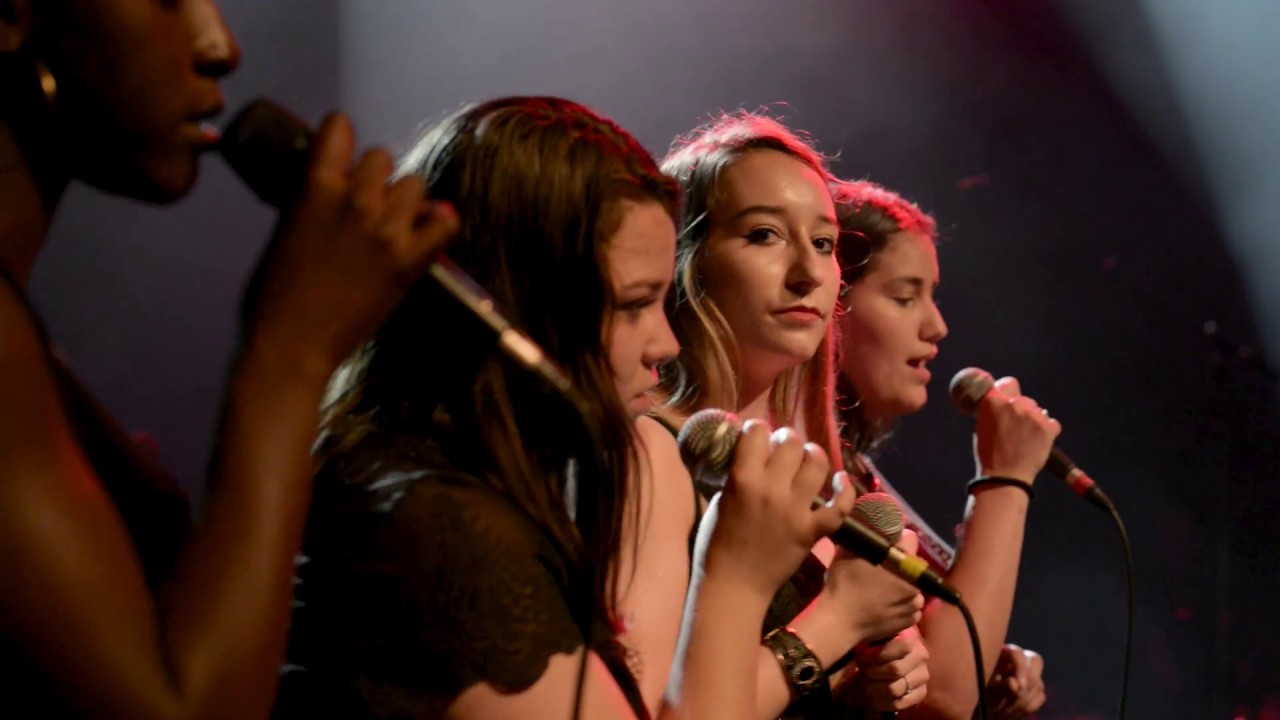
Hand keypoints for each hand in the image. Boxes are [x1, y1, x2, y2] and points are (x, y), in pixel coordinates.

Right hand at [244, 112, 457, 375]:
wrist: (293, 345)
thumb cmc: (274, 296)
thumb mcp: (284, 231)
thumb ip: (310, 201)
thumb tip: (329, 189)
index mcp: (315, 188)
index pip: (340, 128)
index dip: (342, 138)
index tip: (343, 154)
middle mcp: (355, 200)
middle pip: (383, 157)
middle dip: (374, 176)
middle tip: (366, 203)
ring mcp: (387, 230)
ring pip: (414, 183)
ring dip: (404, 199)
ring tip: (393, 223)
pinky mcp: (409, 261)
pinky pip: (446, 222)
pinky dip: (439, 224)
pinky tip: (425, 233)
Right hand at [704, 422, 855, 600]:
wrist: (734, 585)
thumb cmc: (717, 544)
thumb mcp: (720, 501)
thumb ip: (739, 477)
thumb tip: (754, 457)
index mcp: (742, 479)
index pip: (757, 431)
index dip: (758, 429)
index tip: (758, 436)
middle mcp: (771, 489)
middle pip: (791, 442)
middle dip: (787, 440)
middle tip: (783, 450)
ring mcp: (795, 510)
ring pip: (817, 463)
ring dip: (813, 456)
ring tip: (808, 460)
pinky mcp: (812, 530)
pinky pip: (840, 506)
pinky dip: (845, 491)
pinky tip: (841, 481)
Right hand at [821, 527, 925, 645]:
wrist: (840, 622)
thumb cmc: (844, 585)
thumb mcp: (848, 553)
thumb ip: (864, 537)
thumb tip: (867, 525)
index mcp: (904, 564)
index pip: (910, 541)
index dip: (898, 540)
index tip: (886, 545)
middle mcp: (915, 584)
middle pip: (913, 567)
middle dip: (901, 566)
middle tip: (881, 571)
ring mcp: (914, 606)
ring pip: (913, 588)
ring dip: (903, 587)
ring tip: (884, 590)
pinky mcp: (909, 622)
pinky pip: (911, 607)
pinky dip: (903, 605)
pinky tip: (887, 605)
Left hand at [856, 625, 929, 712]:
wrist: (893, 659)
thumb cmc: (880, 647)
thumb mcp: (877, 639)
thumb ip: (874, 642)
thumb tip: (865, 652)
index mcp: (911, 640)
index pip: (901, 646)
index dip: (879, 653)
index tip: (863, 657)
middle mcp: (921, 658)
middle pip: (895, 669)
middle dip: (874, 673)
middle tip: (865, 673)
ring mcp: (922, 677)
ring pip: (895, 689)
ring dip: (876, 689)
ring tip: (867, 685)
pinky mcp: (921, 693)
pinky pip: (900, 703)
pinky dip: (883, 703)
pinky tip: (874, 699)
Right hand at [973, 376, 1060, 483]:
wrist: (1005, 478)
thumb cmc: (990, 455)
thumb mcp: (981, 427)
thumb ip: (992, 411)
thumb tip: (1001, 404)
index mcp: (993, 402)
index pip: (1007, 383)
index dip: (1007, 390)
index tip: (1008, 398)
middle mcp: (1014, 404)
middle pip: (1024, 399)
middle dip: (1021, 410)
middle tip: (1016, 428)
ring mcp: (1033, 415)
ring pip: (1038, 410)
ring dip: (1034, 420)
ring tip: (1026, 440)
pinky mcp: (1048, 427)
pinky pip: (1051, 423)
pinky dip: (1047, 431)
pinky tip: (1037, 443)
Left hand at [988, 644, 1045, 717]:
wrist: (983, 708)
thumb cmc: (978, 692)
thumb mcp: (984, 688)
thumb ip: (999, 685)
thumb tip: (1014, 684)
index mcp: (1002, 653)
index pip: (1018, 653)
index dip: (1021, 668)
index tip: (1019, 686)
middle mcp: (1018, 660)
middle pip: (1036, 660)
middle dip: (1029, 680)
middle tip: (1018, 696)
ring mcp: (1029, 674)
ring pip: (1038, 682)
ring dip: (1025, 698)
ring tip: (1007, 708)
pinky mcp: (1035, 689)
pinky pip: (1040, 696)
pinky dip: (1029, 705)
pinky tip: (1014, 710)